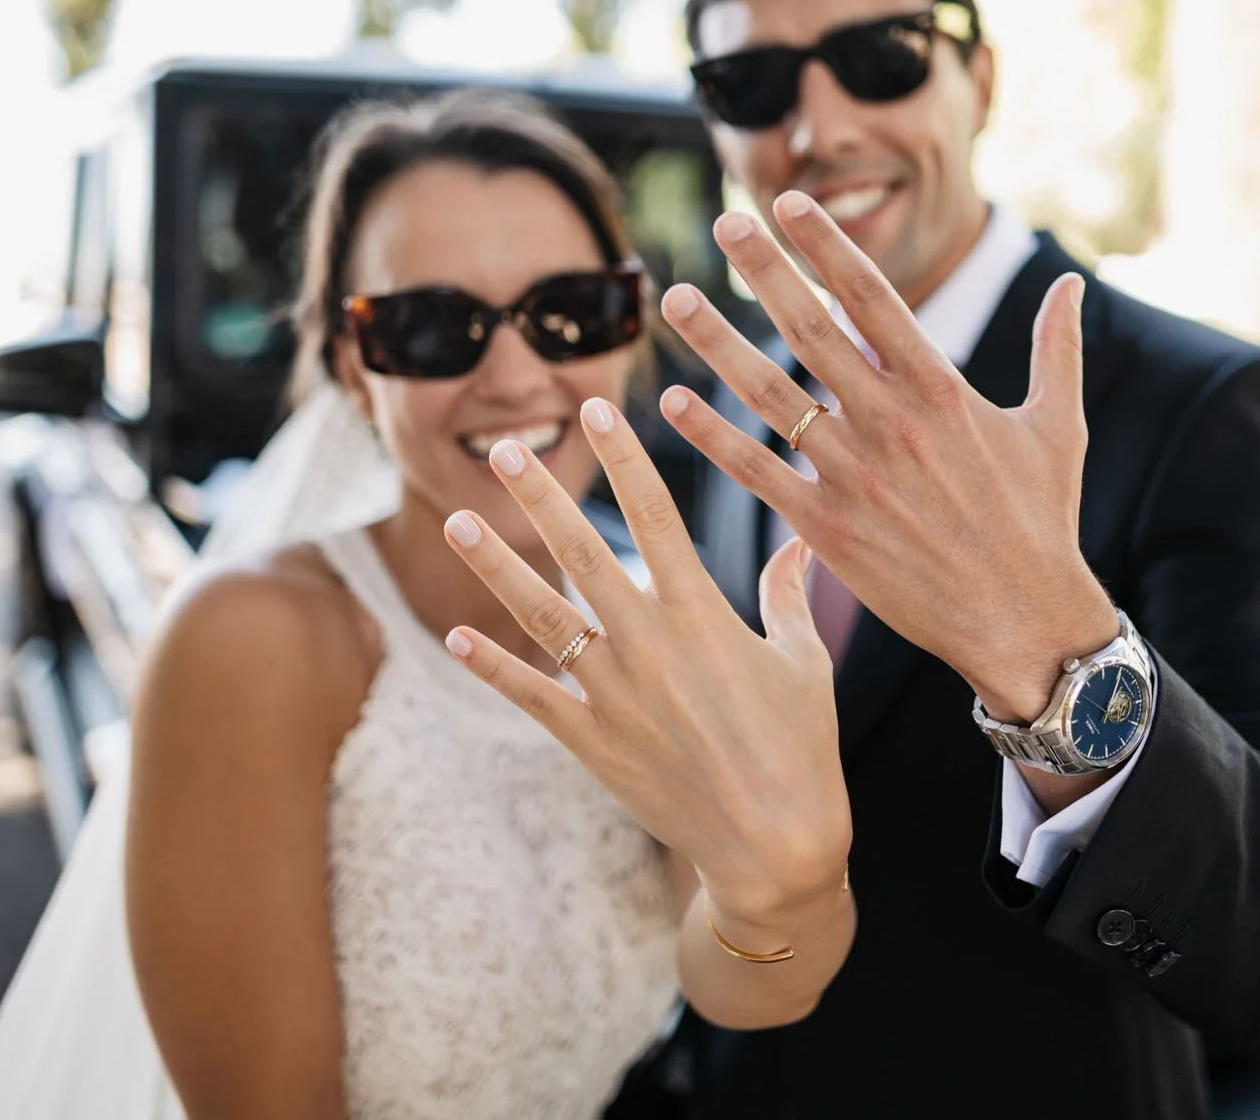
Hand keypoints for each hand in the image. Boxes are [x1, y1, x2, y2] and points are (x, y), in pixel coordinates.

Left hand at [441, 396, 850, 923]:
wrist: (775, 848)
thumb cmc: (803, 751)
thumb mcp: (805, 662)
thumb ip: (788, 596)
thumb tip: (801, 542)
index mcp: (703, 616)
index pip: (655, 515)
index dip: (624, 458)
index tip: (597, 411)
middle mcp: (649, 646)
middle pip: (583, 553)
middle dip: (543, 496)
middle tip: (507, 449)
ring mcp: (612, 696)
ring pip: (542, 616)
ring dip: (497, 566)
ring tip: (459, 520)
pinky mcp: (591, 744)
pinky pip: (530, 696)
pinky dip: (491, 666)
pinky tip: (454, 636)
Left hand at [657, 192, 1117, 722]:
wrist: (1024, 620)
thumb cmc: (1044, 521)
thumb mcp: (1061, 425)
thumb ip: (1059, 348)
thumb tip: (1073, 283)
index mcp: (942, 388)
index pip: (871, 295)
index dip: (825, 244)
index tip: (787, 203)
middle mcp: (891, 422)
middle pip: (812, 329)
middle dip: (765, 271)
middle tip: (725, 224)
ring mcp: (855, 475)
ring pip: (771, 394)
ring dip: (718, 344)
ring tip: (676, 299)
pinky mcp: (829, 529)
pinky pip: (757, 473)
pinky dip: (713, 437)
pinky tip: (674, 402)